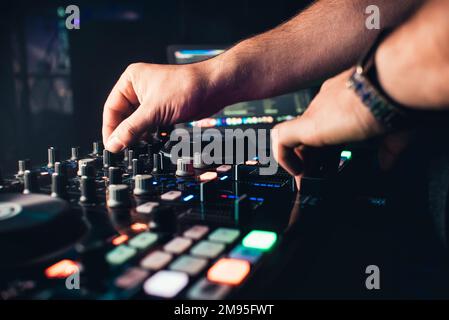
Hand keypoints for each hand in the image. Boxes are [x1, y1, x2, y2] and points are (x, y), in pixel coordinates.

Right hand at [102, 62, 222, 152]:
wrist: (213, 88)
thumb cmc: (187, 87)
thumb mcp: (154, 111)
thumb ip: (132, 129)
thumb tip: (114, 143)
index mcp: (131, 80)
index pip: (111, 108)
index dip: (110, 128)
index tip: (111, 145)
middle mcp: (139, 88)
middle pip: (123, 117)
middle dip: (125, 133)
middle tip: (123, 150)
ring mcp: (152, 99)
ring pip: (137, 122)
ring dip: (137, 136)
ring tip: (137, 148)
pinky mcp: (163, 109)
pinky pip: (150, 125)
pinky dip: (149, 135)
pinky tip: (151, 144)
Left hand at [271, 69, 409, 183]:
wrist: (395, 83)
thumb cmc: (399, 100)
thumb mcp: (393, 131)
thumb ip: (387, 149)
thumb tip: (385, 165)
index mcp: (345, 100)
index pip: (326, 125)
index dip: (324, 148)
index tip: (328, 165)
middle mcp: (327, 102)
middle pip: (308, 134)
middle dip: (308, 158)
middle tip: (312, 178)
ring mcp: (316, 111)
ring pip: (293, 137)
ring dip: (297, 160)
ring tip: (304, 179)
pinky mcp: (308, 124)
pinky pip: (281, 141)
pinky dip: (285, 159)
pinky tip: (298, 172)